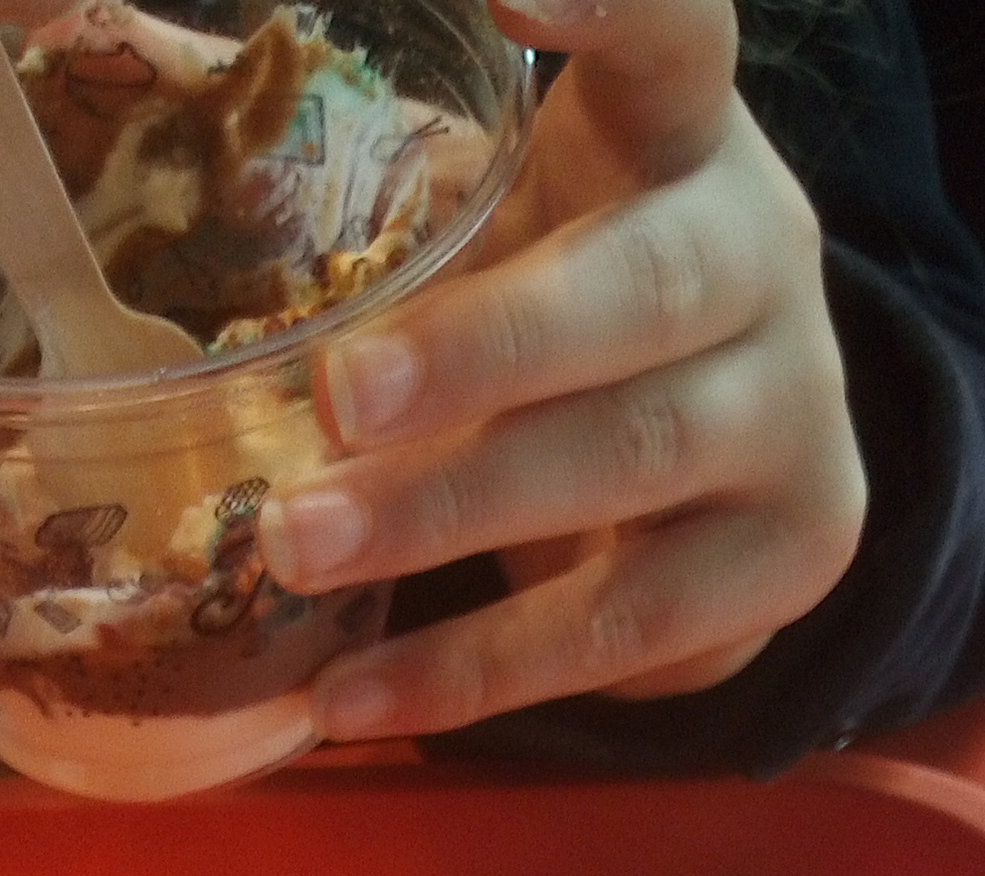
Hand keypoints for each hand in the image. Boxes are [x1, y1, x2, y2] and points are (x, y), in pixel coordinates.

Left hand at [257, 0, 865, 736]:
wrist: (729, 473)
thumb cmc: (567, 320)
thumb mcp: (507, 232)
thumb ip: (414, 221)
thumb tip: (190, 227)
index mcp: (679, 138)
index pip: (676, 34)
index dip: (613, 1)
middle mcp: (763, 252)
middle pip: (637, 294)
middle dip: (478, 352)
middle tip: (340, 397)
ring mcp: (794, 406)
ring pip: (626, 461)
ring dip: (447, 513)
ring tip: (299, 547)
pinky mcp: (793, 551)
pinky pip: (618, 624)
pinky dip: (470, 671)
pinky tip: (348, 697)